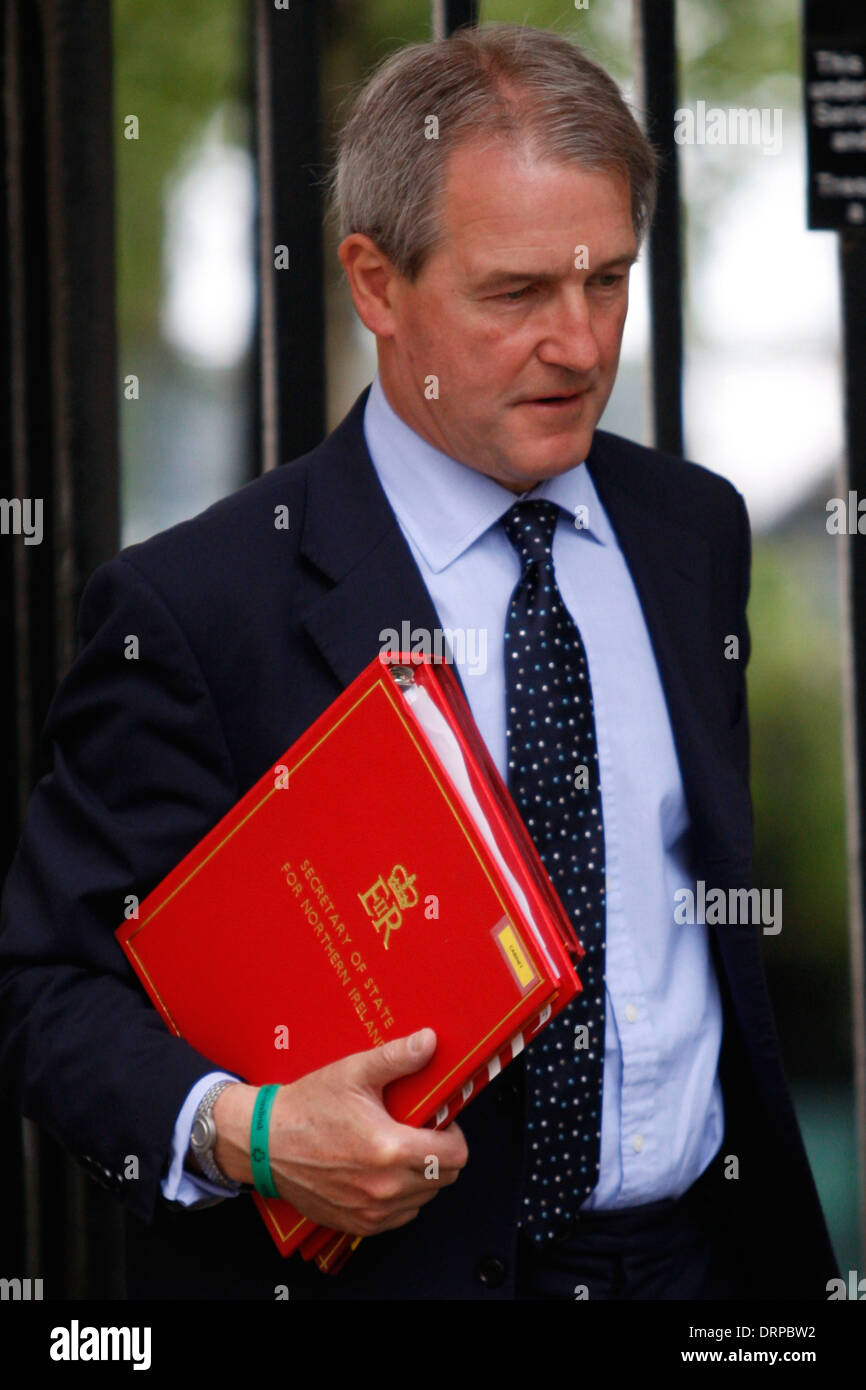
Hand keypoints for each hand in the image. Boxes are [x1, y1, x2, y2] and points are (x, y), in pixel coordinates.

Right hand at [212, 1028, 467, 1235]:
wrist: (265, 1143)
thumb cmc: (306, 1108)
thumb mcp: (353, 1072)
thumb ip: (396, 1057)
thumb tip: (428, 1042)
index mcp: (390, 1150)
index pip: (455, 1155)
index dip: (454, 1134)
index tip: (439, 1121)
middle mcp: (384, 1188)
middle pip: (445, 1178)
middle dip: (440, 1153)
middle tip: (419, 1131)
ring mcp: (371, 1211)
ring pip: (425, 1198)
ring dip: (422, 1176)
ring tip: (398, 1149)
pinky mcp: (358, 1224)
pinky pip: (400, 1216)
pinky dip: (401, 1196)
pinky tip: (383, 1171)